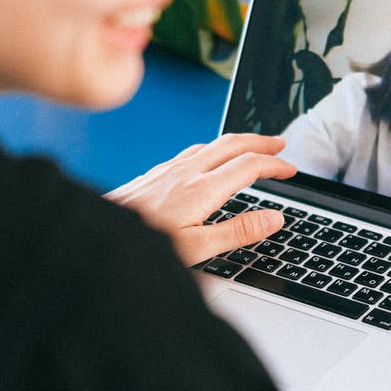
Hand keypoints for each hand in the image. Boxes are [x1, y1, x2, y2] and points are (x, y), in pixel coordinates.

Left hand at [105, 133, 296, 266]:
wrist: (99, 233)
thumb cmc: (144, 244)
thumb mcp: (197, 248)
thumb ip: (238, 232)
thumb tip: (274, 218)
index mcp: (202, 189)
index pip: (249, 166)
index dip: (275, 165)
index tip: (291, 169)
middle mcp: (186, 172)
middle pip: (233, 144)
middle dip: (261, 142)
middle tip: (281, 145)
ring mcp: (169, 169)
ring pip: (212, 144)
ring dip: (239, 143)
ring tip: (253, 148)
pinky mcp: (156, 173)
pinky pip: (193, 150)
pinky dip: (215, 148)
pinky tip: (210, 158)